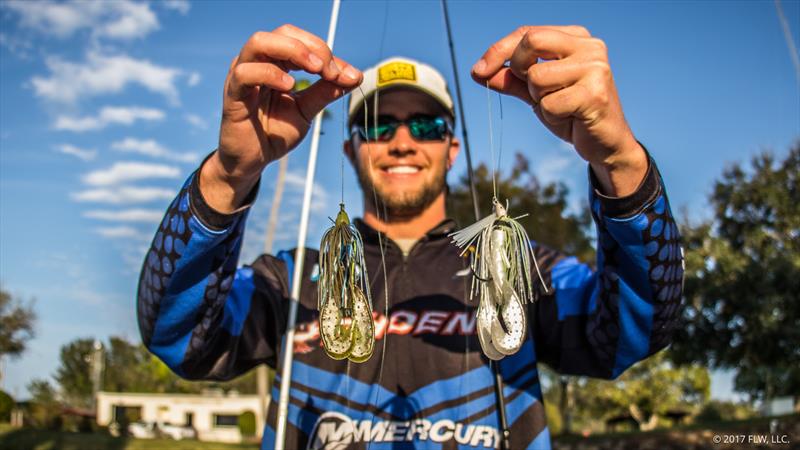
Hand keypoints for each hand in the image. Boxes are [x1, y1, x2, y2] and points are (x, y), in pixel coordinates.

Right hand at [204, 24, 361, 210]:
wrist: (254, 160)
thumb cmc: (275, 132)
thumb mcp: (306, 110)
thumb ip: (326, 92)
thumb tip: (355, 76)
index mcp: (277, 63)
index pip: (302, 42)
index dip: (327, 54)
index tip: (349, 75)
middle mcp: (258, 62)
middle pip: (284, 33)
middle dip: (313, 47)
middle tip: (330, 70)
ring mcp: (242, 74)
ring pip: (260, 42)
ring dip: (292, 50)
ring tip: (315, 70)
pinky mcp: (232, 93)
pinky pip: (245, 73)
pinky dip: (269, 74)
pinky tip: (289, 86)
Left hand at [472, 26, 646, 195]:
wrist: (605, 144)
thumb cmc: (571, 114)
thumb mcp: (536, 93)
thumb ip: (511, 80)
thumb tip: (478, 71)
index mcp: (576, 38)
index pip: (528, 32)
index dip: (498, 50)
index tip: (478, 71)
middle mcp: (590, 47)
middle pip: (532, 41)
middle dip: (519, 68)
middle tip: (532, 91)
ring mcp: (595, 69)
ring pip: (537, 77)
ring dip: (539, 100)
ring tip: (560, 108)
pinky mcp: (595, 94)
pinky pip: (549, 104)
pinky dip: (551, 116)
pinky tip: (570, 118)